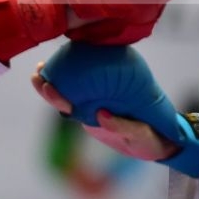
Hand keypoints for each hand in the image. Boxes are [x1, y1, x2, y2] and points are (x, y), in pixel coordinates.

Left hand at [31, 69, 177, 159]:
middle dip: (46, 86)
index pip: (67, 108)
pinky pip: (90, 83)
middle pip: (62, 99)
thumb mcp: (137, 136)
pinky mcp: (108, 96)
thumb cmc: (146, 141)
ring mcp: (96, 104)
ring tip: (44, 65)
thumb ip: (120, 127)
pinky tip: (74, 57)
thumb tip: (101, 114)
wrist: (160, 140)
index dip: (54, 97)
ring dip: (56, 78)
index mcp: (91, 120)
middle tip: (38, 71)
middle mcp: (89, 111)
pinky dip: (79, 72)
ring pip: (71, 91)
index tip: (46, 85)